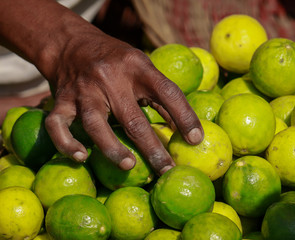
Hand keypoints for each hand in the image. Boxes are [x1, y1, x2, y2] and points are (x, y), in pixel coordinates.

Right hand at [0, 0, 203, 175]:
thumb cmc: (116, 60)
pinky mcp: (60, 100)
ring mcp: (83, 90)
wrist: (71, 44)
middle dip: (152, 147)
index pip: (167, 92)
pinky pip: (57, 125)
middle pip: (132, 117)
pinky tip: (81, 157)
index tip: (196, 140)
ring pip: (94, 123)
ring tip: (128, 166)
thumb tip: (185, 129)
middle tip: (167, 170)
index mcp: (137, 66)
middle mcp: (109, 77)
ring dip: (111, 147)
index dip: (185, 117)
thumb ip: (161, 94)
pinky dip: (66, 143)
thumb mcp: (141, 66)